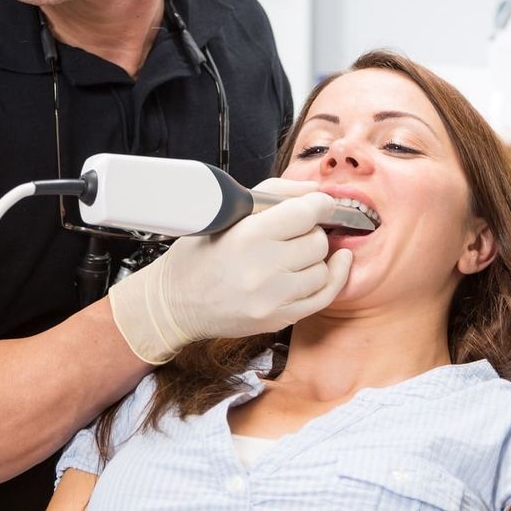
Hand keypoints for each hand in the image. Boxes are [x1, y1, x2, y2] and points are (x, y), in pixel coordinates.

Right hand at [108, 180, 352, 363]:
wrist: (175, 303)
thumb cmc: (199, 254)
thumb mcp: (227, 213)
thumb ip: (274, 195)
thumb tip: (314, 192)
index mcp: (247, 236)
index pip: (305, 213)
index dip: (319, 204)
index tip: (320, 203)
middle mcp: (262, 269)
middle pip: (316, 241)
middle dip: (311, 230)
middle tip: (295, 231)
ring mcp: (272, 299)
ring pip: (322, 268)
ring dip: (315, 256)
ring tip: (296, 252)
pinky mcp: (278, 319)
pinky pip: (323, 296)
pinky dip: (333, 278)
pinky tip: (335, 264)